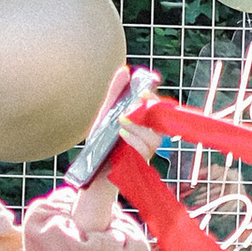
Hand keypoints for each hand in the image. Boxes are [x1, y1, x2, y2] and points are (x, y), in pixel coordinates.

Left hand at [68, 78, 162, 234]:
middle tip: (136, 100)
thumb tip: (124, 71)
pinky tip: (122, 133)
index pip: (156, 108)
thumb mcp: (104, 119)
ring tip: (121, 120)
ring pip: (153, 138)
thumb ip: (115, 96)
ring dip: (138, 126)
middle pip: (159, 123)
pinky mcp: (137, 167)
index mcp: (143, 127)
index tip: (149, 82)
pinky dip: (133, 140)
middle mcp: (148, 141)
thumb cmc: (102, 149)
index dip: (154, 95)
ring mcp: (144, 155)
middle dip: (148, 109)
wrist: (92, 180)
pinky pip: (142, 152)